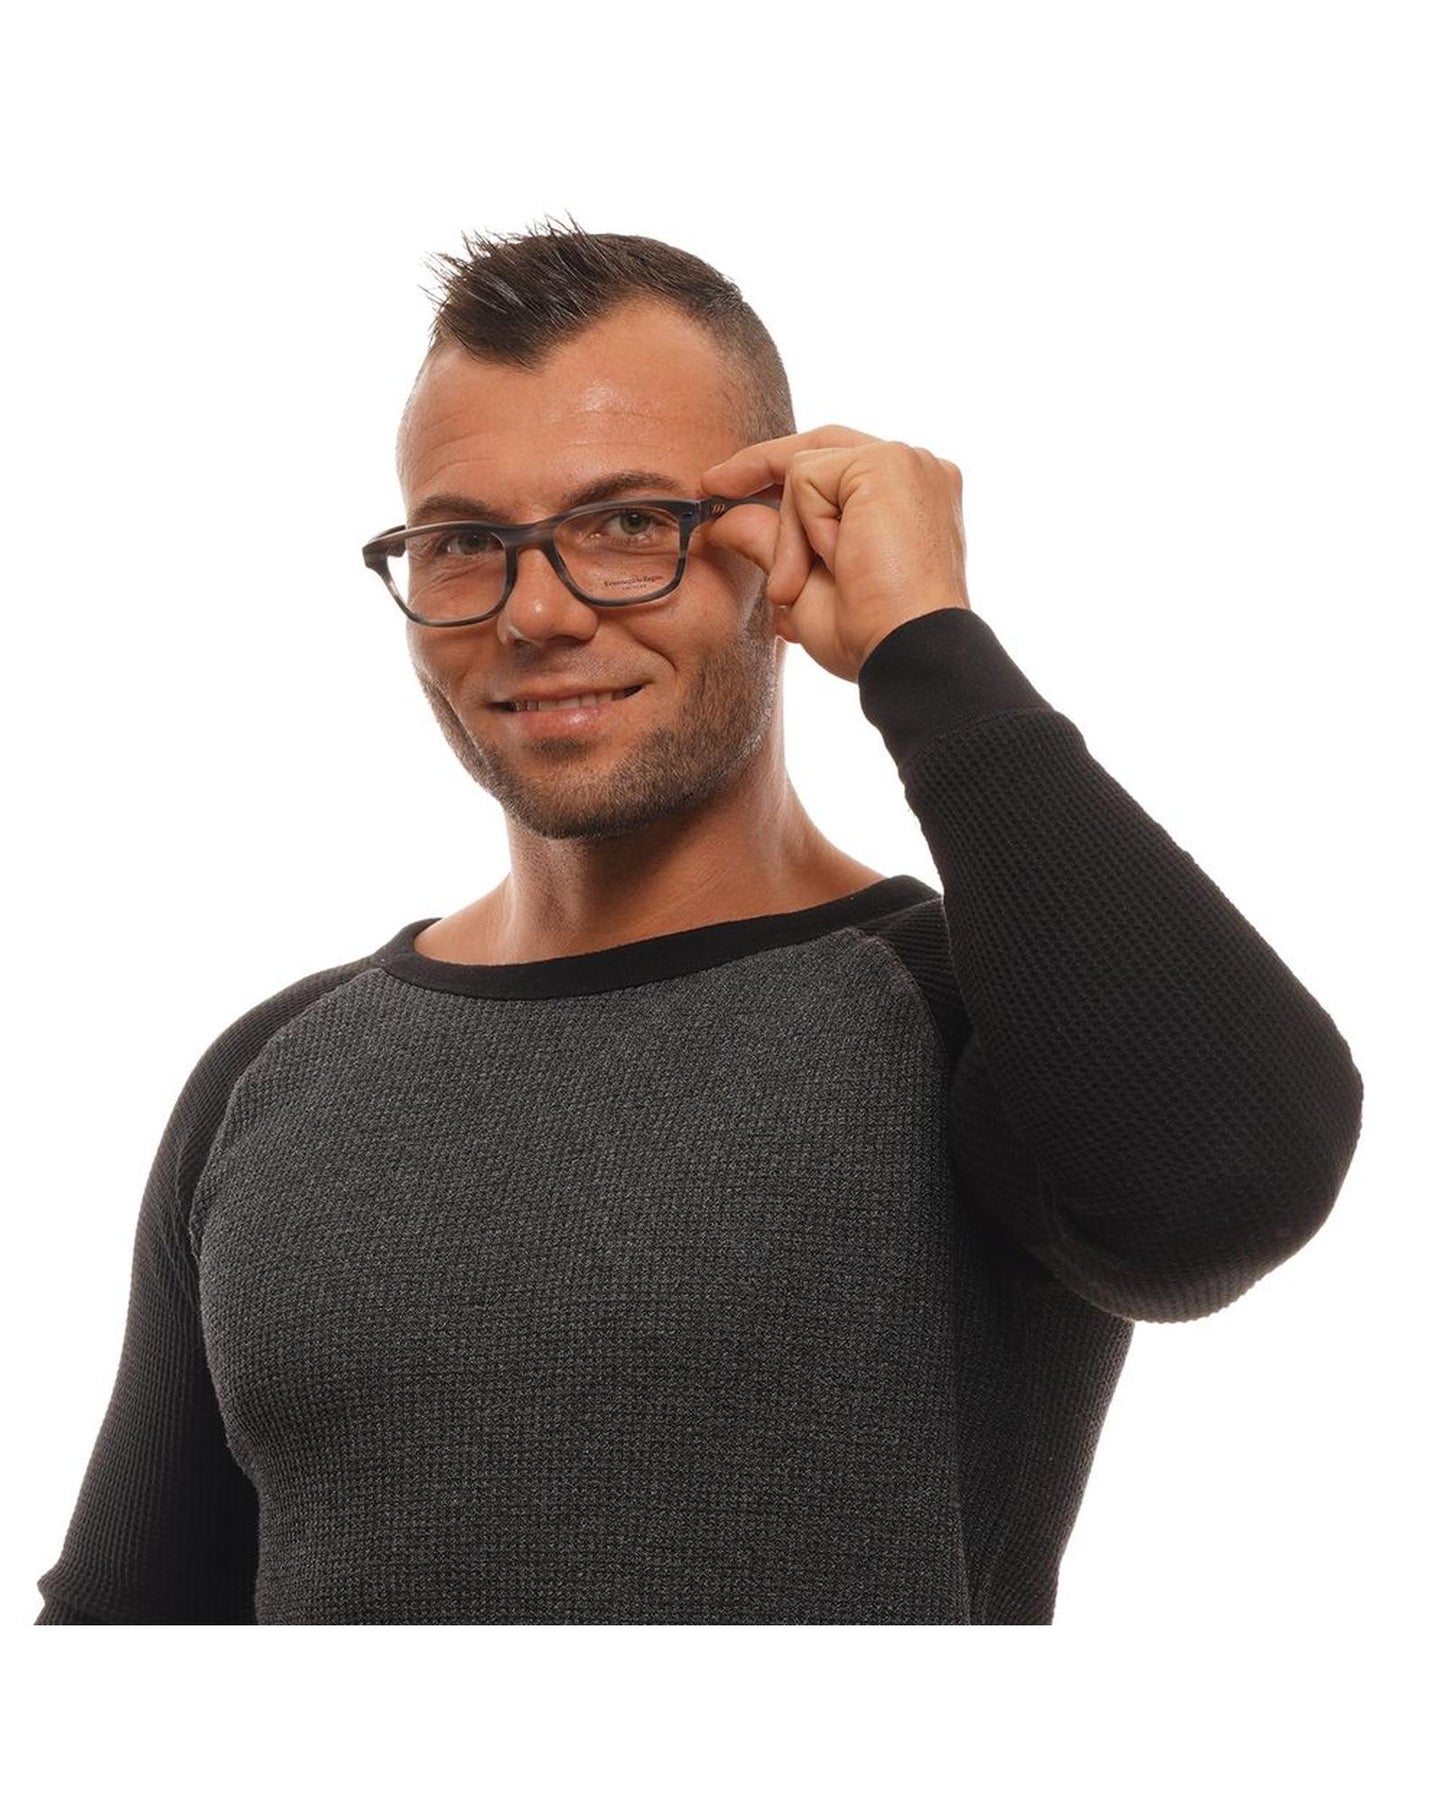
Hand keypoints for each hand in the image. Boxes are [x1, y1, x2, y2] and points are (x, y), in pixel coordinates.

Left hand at [699, 425, 969, 682]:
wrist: (909, 653)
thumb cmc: (871, 634)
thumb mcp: (807, 585)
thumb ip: (772, 544)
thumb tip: (723, 522)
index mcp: (910, 496)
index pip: (837, 464)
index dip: (779, 471)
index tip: (725, 488)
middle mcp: (916, 470)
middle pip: (820, 447)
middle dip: (759, 466)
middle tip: (711, 486)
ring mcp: (906, 462)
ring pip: (805, 469)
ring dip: (789, 535)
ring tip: (799, 588)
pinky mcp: (887, 463)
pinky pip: (806, 478)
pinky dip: (803, 529)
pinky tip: (833, 564)